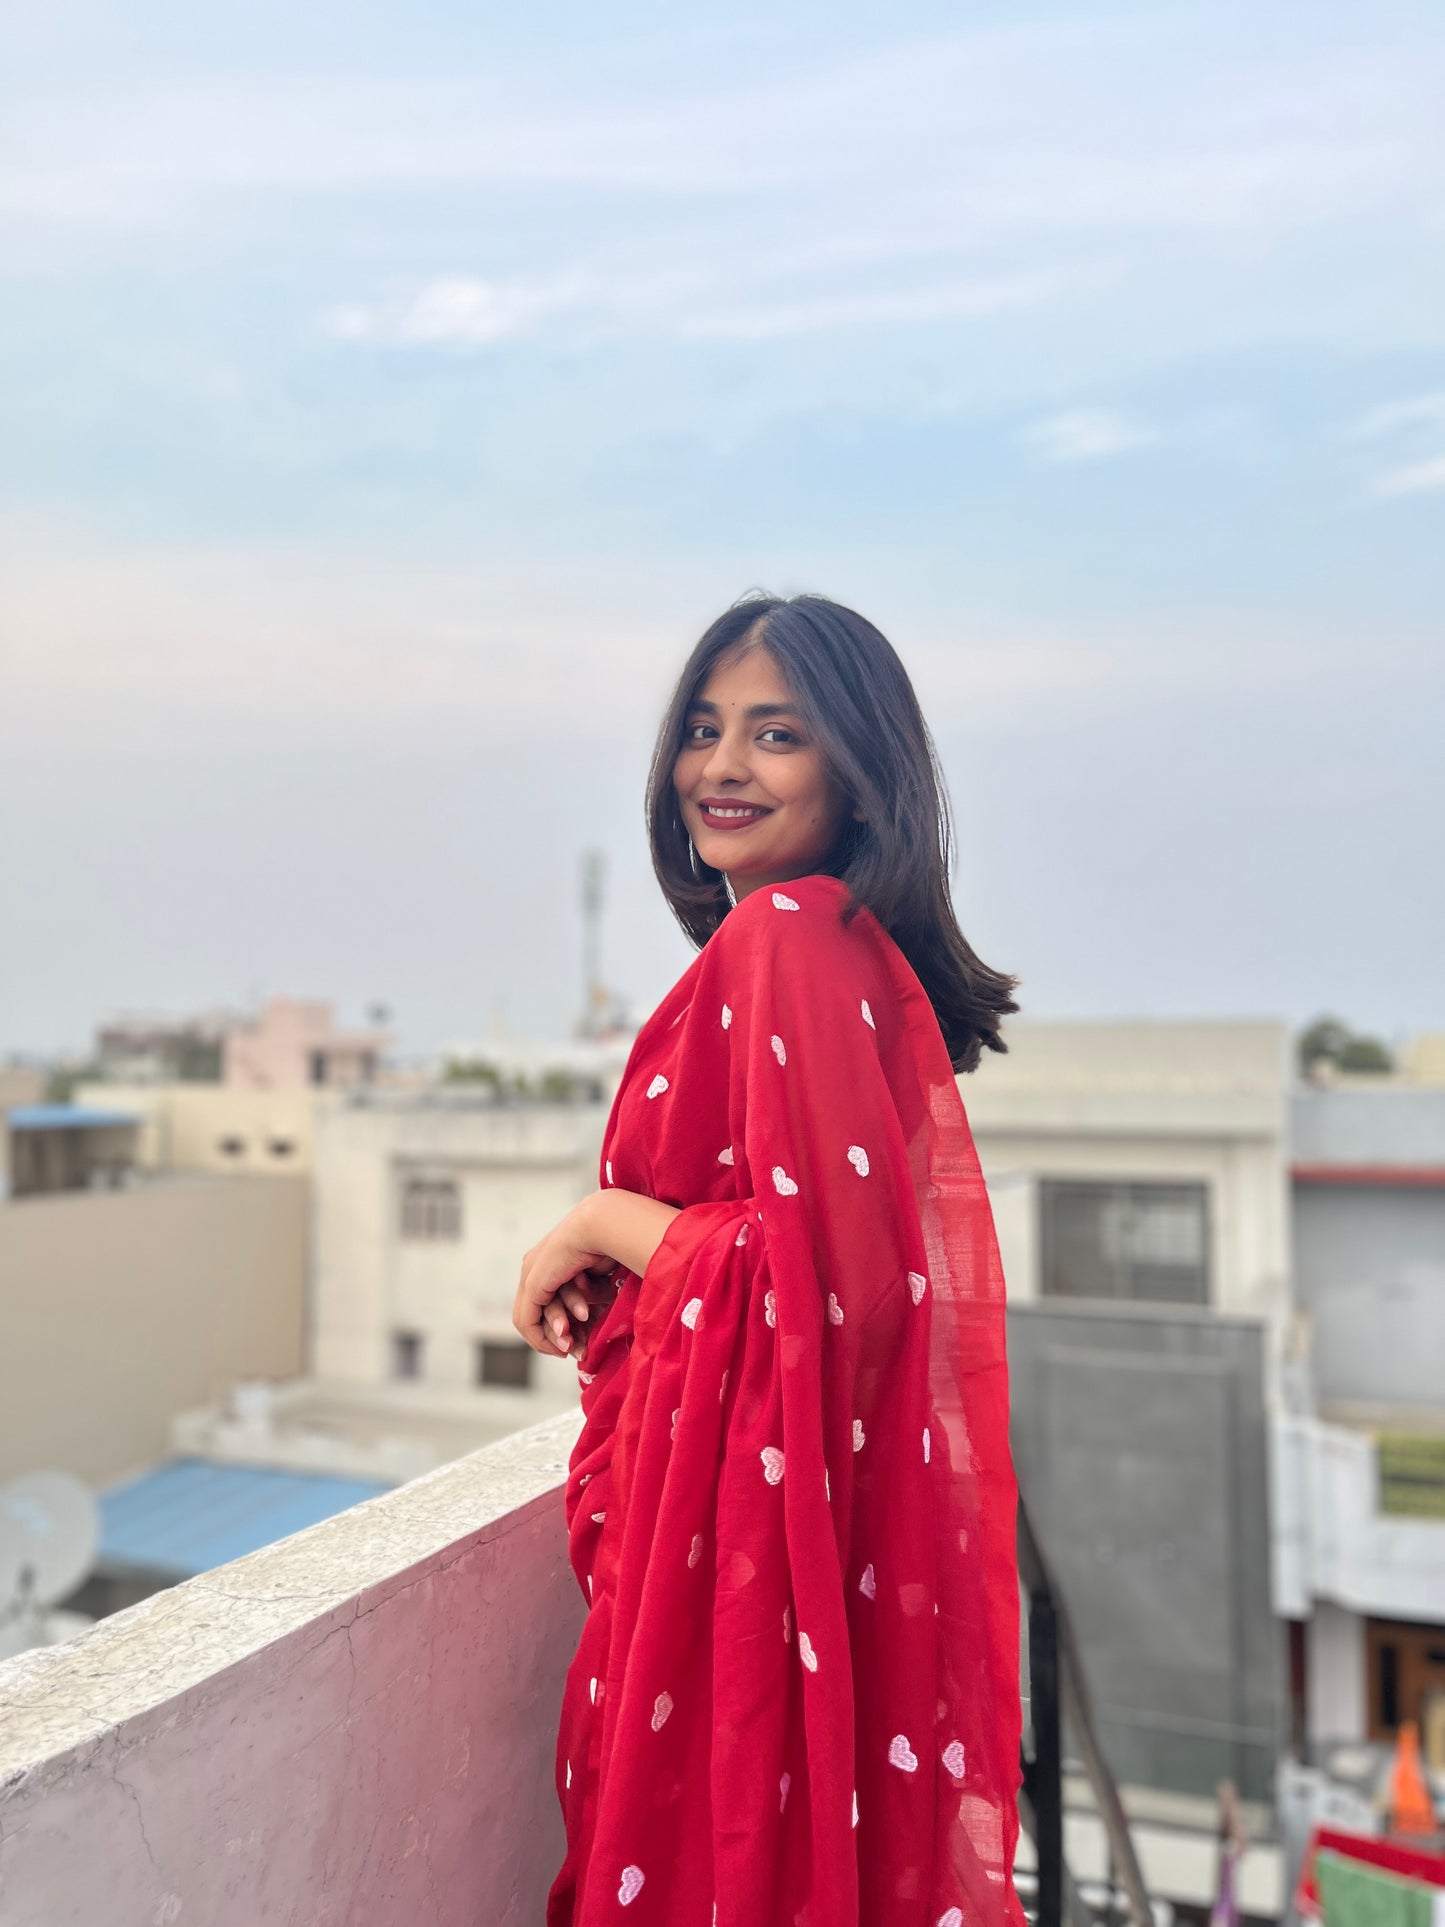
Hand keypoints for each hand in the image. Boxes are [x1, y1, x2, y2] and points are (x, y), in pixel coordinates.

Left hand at [512, 1196, 615, 1360]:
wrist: (603, 1225)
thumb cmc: (611, 1246)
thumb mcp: (596, 1276)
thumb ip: (588, 1296)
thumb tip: (589, 1319)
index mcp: (551, 1260)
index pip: (544, 1301)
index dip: (556, 1325)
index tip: (576, 1342)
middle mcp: (535, 1266)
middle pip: (535, 1312)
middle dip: (554, 1337)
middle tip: (573, 1352)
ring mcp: (531, 1274)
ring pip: (531, 1318)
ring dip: (553, 1336)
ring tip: (570, 1346)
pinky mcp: (532, 1283)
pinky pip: (528, 1320)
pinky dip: (542, 1337)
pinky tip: (564, 1340)